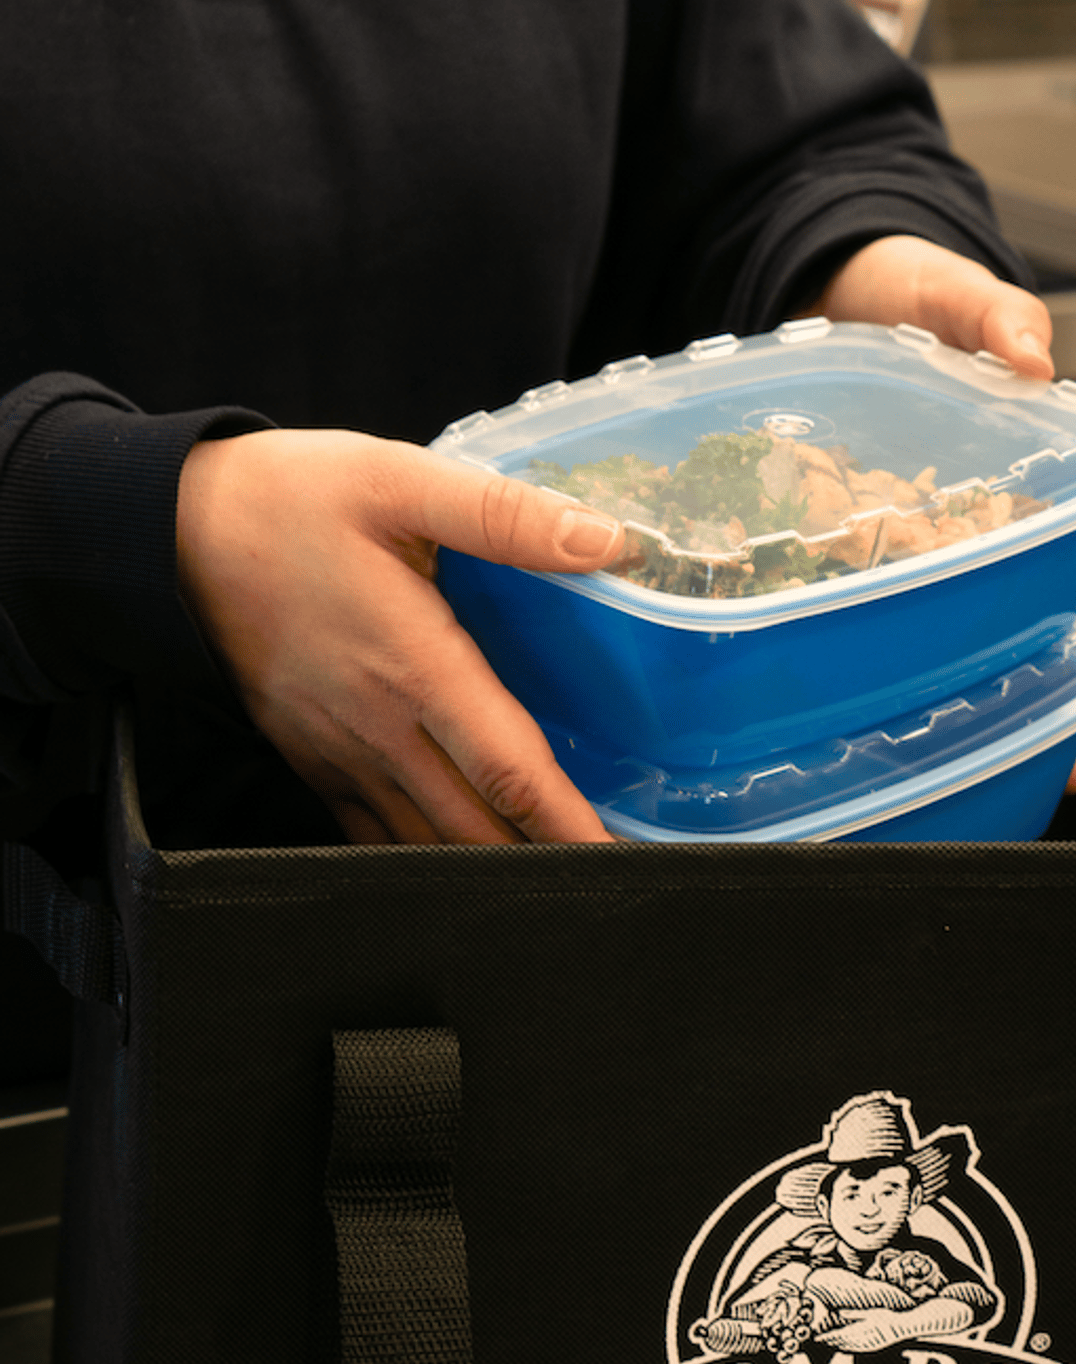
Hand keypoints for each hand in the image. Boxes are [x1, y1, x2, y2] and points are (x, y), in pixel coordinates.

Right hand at [176, 428, 625, 845]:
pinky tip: (460, 864)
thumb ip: (505, 515)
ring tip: (550, 883)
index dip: (568, 823)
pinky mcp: (309, 757)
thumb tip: (611, 540)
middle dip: (543, 863)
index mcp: (415, 666)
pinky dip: (422, 859)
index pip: (509, 770)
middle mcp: (379, 728)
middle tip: (607, 881)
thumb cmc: (287, 498)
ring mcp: (339, 753)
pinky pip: (372, 835)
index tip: (618, 860)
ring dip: (487, 870)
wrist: (168, 529)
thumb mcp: (398, 480)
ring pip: (425, 845)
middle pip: (475, 829)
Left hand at [814, 236, 1075, 790]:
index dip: (1064, 649)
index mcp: (997, 481)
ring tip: (887, 757)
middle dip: (985, 698)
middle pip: (976, 624)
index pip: (1049, 577)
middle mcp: (939, 521)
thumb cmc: (904, 282)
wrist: (824, 271)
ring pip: (896, 622)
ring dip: (900, 685)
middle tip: (976, 771)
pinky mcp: (811, 525)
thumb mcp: (949, 284)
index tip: (1070, 725)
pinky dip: (816, 632)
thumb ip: (990, 313)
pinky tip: (798, 685)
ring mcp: (874, 531)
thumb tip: (1034, 359)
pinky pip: (817, 587)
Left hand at [815, 1309, 904, 1353]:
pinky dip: (847, 1349)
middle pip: (841, 1343)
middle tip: (819, 1341)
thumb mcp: (870, 1312)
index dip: (827, 1337)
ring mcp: (868, 1346)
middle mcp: (862, 1341)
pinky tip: (844, 1348)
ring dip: (837, 1346)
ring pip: (848, 1348)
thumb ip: (854, 1314)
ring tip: (829, 1344)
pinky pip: (856, 1350)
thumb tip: (839, 1312)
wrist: (904, 1328)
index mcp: (861, 1331)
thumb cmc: (888, 1317)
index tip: (817, 1337)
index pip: (839, 1335)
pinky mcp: (873, 1348)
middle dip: (830, 1342)